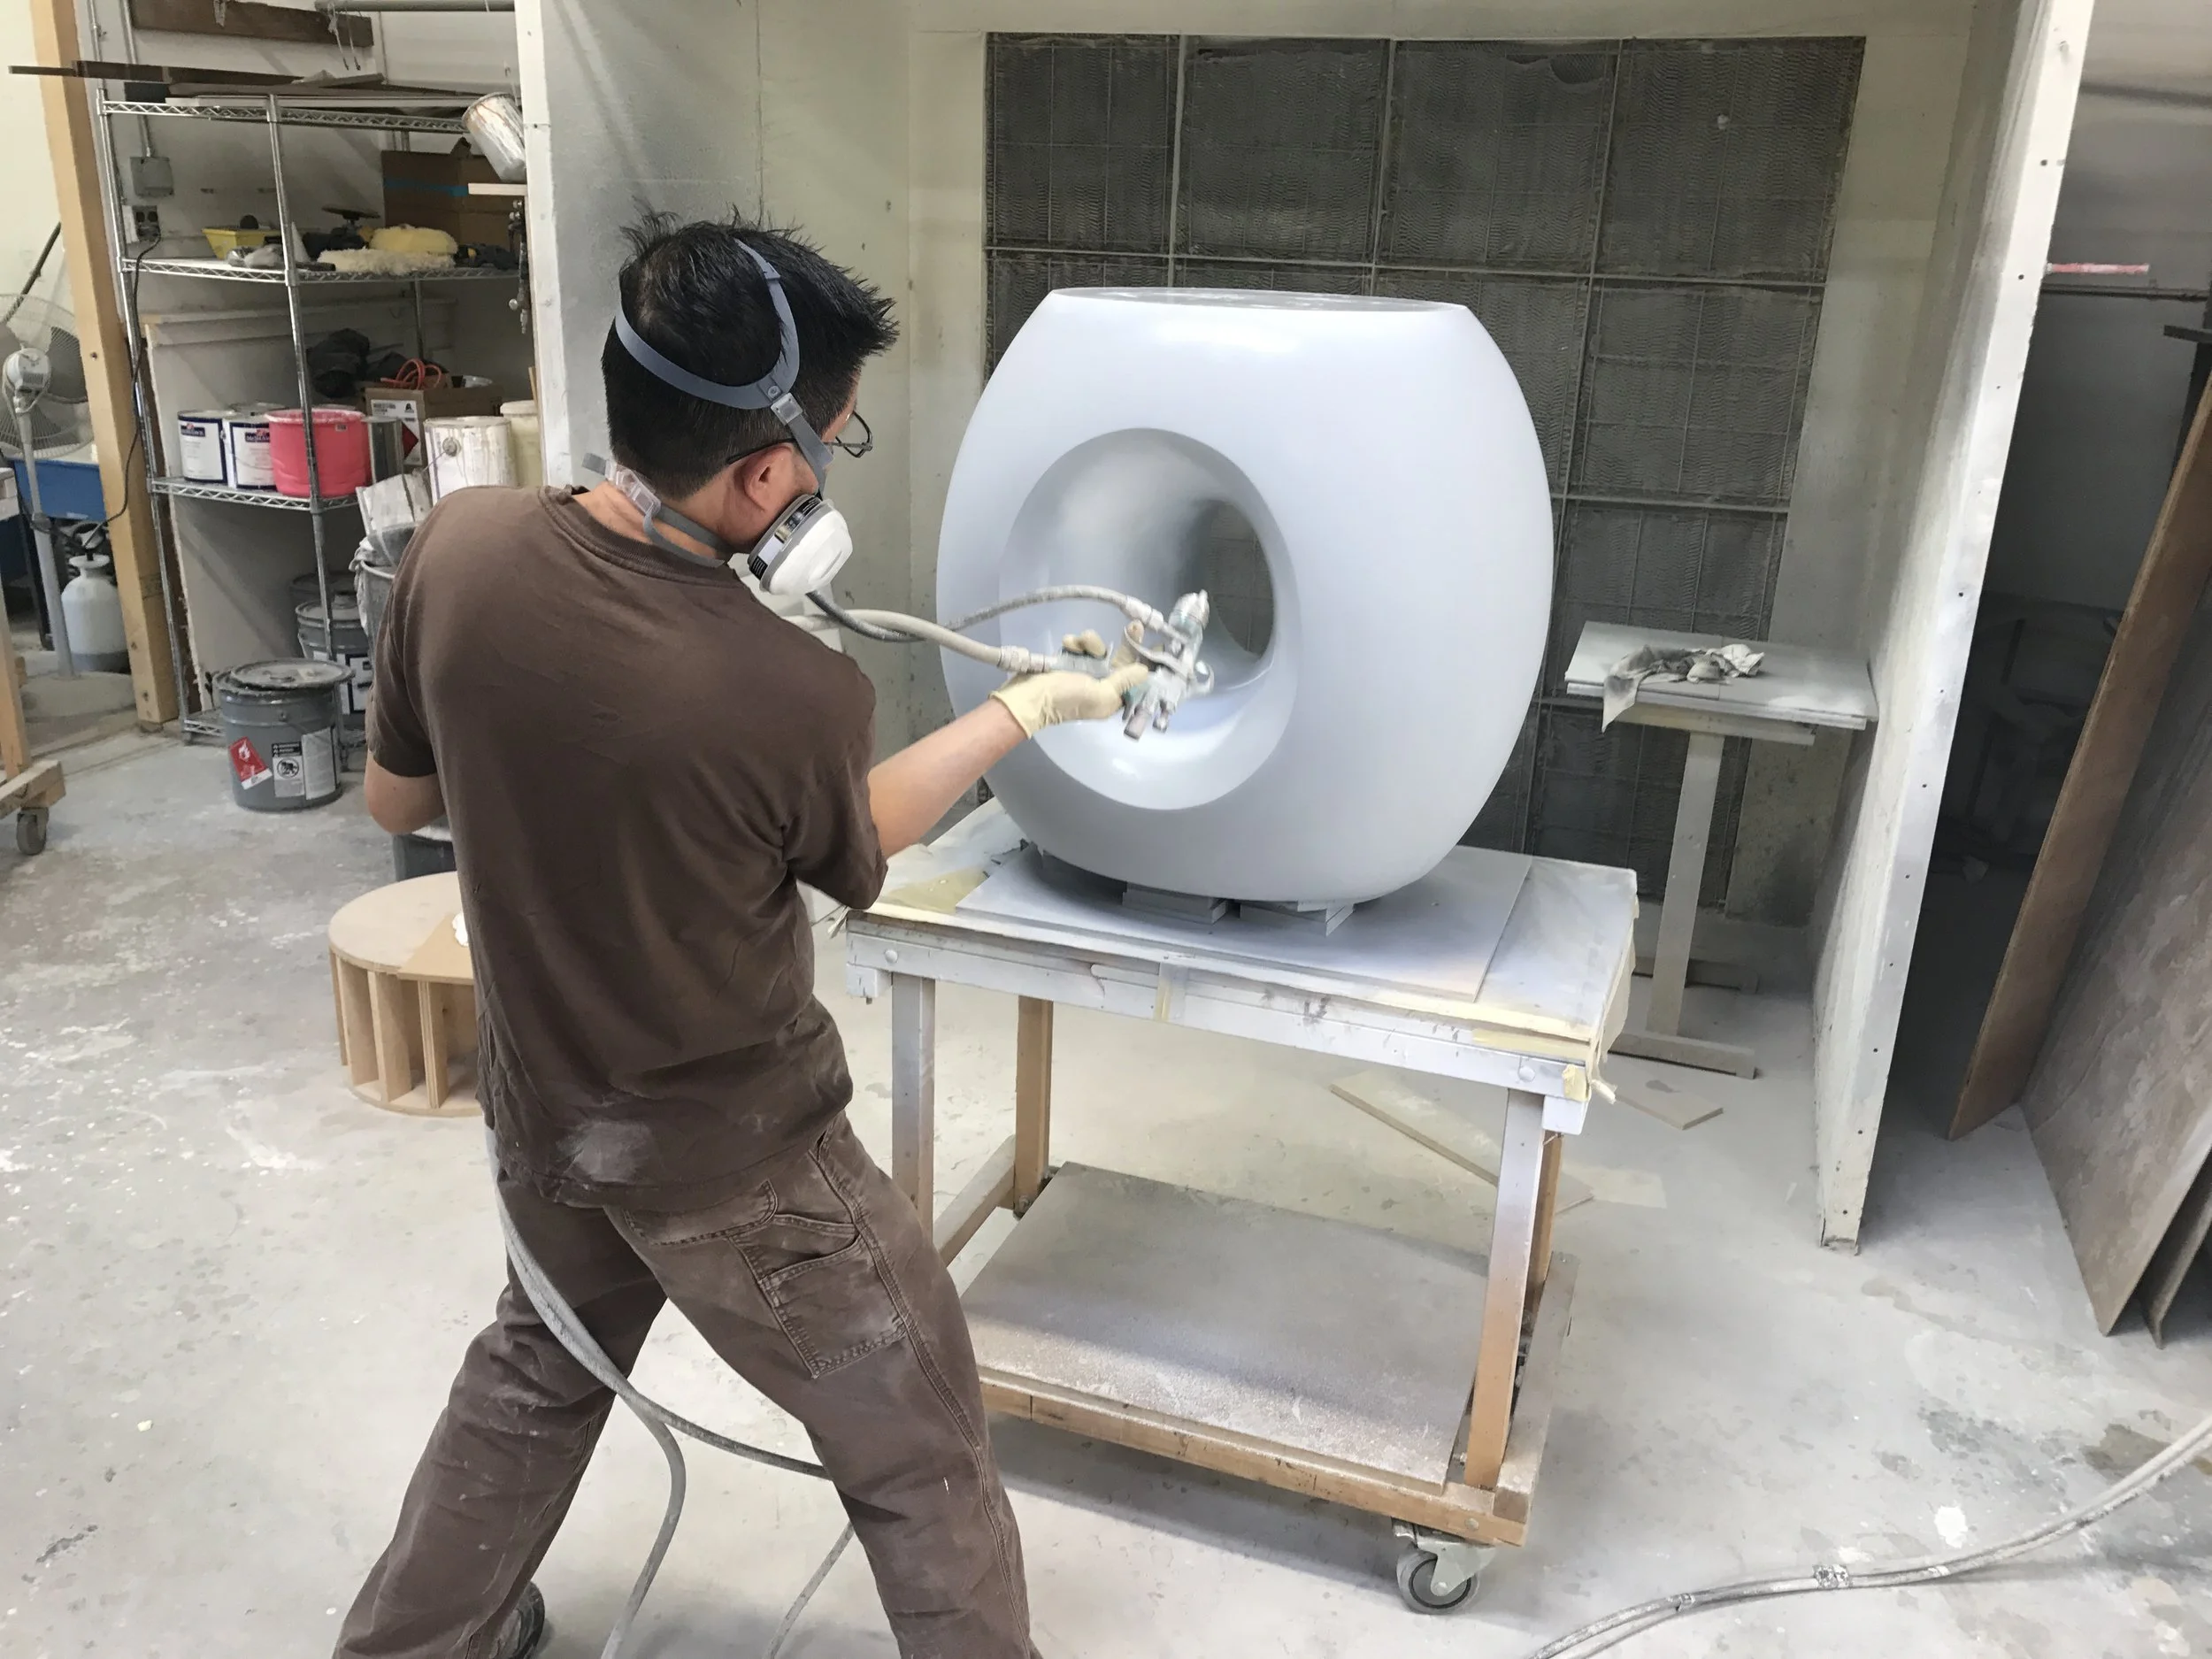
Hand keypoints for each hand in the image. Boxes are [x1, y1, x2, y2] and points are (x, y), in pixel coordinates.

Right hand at [989, 630, 1150, 736]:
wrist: (1029, 696)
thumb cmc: (1067, 700)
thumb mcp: (1100, 694)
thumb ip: (1123, 681)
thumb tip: (1145, 670)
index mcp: (1113, 696)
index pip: (1137, 679)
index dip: (1147, 663)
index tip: (1159, 646)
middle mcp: (1103, 681)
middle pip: (1122, 657)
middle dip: (1128, 642)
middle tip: (1135, 626)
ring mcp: (1086, 668)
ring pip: (1100, 646)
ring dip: (1092, 641)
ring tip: (1081, 644)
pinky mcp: (1070, 657)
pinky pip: (1081, 643)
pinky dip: (1075, 642)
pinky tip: (1067, 645)